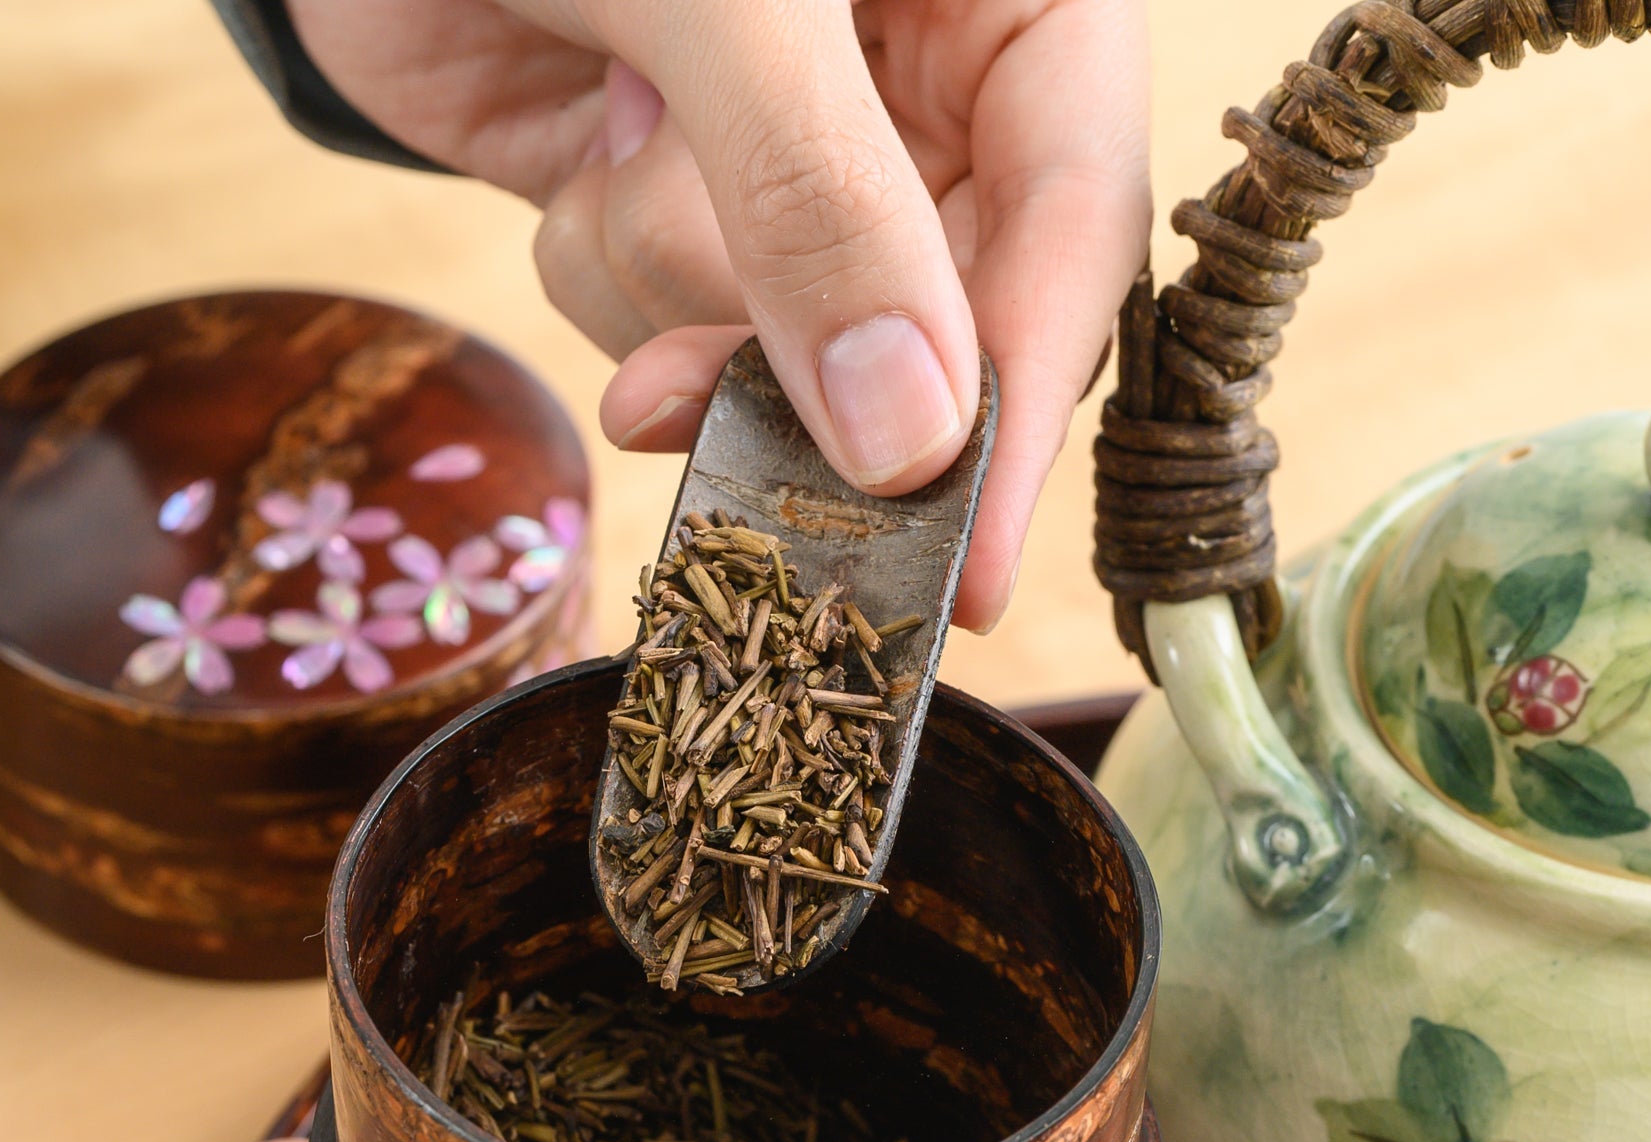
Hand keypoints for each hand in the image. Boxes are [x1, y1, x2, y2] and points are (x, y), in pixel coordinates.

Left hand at [283, 0, 1150, 629]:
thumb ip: (815, 197)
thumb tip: (907, 443)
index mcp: (1012, 0)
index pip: (1074, 225)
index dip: (1019, 407)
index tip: (966, 574)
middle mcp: (932, 94)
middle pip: (939, 331)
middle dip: (800, 367)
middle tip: (680, 391)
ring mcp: (810, 169)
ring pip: (795, 358)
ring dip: (672, 297)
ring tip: (608, 152)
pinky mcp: (690, 217)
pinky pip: (680, 339)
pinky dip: (606, 282)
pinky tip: (576, 164)